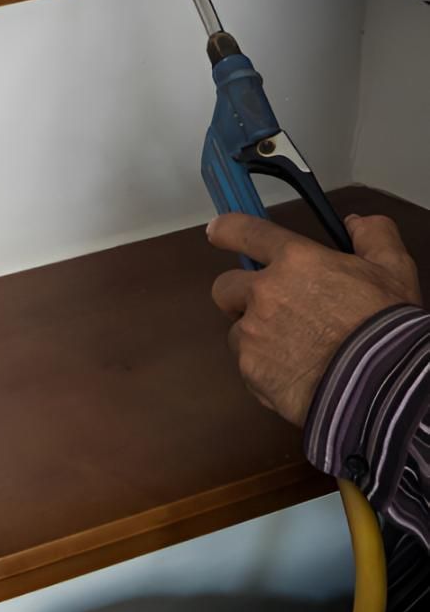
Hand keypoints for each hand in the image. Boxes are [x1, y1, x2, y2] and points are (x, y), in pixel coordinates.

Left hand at [209, 213, 422, 426]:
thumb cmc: (389, 328)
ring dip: (256, 337)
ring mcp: (253, 333)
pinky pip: (249, 366)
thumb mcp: (394, 271)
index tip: (218, 233)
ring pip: (237, 330)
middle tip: (271, 310)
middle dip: (240, 296)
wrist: (384, 389)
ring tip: (295, 351)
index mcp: (295, 261)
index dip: (227, 230)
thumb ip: (374, 237)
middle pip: (224, 286)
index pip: (243, 231)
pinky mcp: (251, 370)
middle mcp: (264, 293)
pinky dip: (266, 370)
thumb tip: (356, 222)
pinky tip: (297, 376)